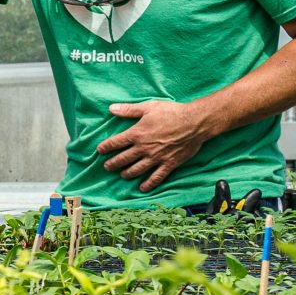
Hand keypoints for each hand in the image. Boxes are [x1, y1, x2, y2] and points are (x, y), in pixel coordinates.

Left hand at [99, 98, 213, 190]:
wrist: (195, 122)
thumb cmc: (172, 112)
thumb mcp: (148, 107)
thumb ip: (128, 110)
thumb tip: (111, 108)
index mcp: (137, 134)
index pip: (115, 143)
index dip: (106, 147)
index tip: (100, 151)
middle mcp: (144, 148)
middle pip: (123, 159)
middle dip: (113, 164)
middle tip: (107, 167)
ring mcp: (156, 158)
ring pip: (137, 170)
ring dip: (127, 174)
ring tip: (122, 175)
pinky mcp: (169, 163)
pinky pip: (156, 177)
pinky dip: (148, 183)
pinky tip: (143, 188)